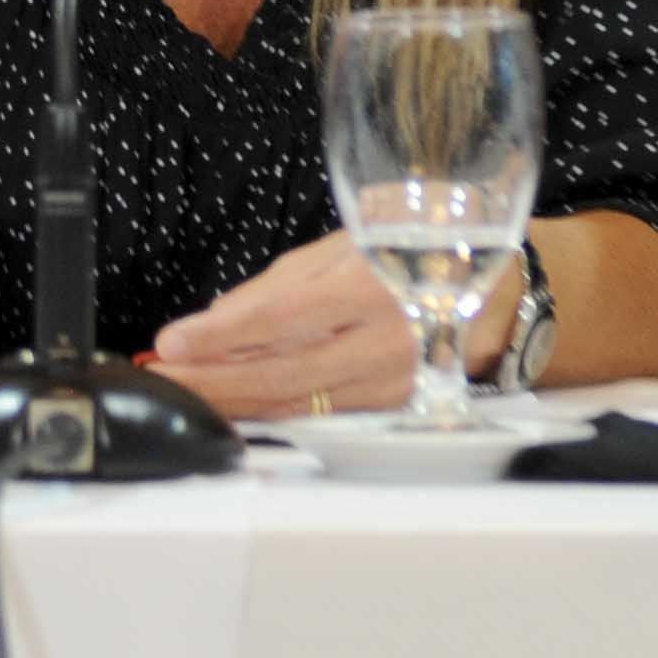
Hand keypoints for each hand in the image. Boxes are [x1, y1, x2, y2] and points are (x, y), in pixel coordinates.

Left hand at [147, 231, 444, 419]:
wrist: (495, 286)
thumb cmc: (415, 250)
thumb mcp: (346, 244)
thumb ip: (280, 284)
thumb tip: (218, 316)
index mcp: (373, 286)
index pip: (284, 319)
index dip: (224, 335)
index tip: (173, 341)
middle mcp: (385, 341)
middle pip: (282, 373)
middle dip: (212, 379)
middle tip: (162, 376)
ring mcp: (390, 382)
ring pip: (295, 402)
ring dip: (231, 401)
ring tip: (183, 391)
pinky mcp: (389, 407)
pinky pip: (317, 412)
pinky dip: (268, 410)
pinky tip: (232, 405)